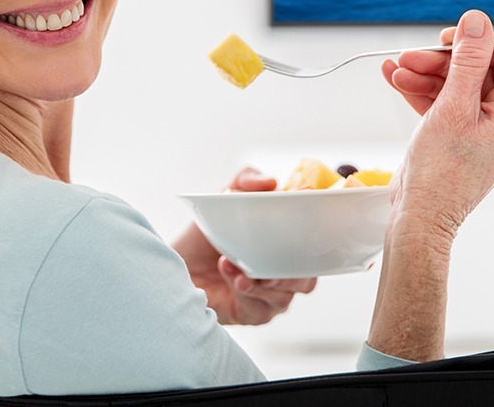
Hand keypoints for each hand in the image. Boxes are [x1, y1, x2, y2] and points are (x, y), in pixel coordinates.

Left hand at [172, 167, 316, 324]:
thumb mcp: (226, 198)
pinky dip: (247, 293)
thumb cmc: (205, 234)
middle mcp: (283, 273)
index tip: (299, 228)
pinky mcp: (254, 314)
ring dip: (259, 281)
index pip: (316, 250)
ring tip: (233, 265)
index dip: (315, 242)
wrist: (177, 263)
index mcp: (286, 246)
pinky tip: (233, 279)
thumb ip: (247, 180)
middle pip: (307, 280)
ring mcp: (270, 296)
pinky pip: (262, 310)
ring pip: (284, 297)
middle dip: (289, 273)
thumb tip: (271, 182)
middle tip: (266, 263)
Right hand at [381, 9, 493, 237]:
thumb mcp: (453, 105)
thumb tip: (477, 22)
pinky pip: (448, 104)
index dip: (476, 42)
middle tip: (410, 56)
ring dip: (425, 75)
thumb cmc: (441, 171)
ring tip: (396, 70)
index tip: (446, 37)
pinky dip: (424, 92)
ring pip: (459, 86)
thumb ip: (467, 60)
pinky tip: (396, 79)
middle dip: (440, 62)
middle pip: (479, 71)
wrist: (421, 215)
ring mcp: (488, 130)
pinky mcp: (465, 137)